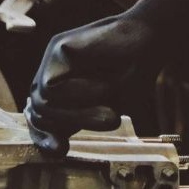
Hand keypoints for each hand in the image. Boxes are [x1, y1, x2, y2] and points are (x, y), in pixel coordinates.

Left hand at [26, 0, 188, 153]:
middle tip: (108, 123)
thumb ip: (80, 121)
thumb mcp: (106, 106)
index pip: (40, 118)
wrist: (150, 37)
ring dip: (78, 113)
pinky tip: (103, 86)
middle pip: (38, 112)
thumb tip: (56, 147)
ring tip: (109, 112)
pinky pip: (51, 84)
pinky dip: (78, 94)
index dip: (44, 138)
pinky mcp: (58, 46)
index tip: (62, 151)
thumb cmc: (133, 72)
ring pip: (43, 102)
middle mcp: (52, 72)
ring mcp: (52, 58)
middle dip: (68, 126)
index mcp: (62, 89)